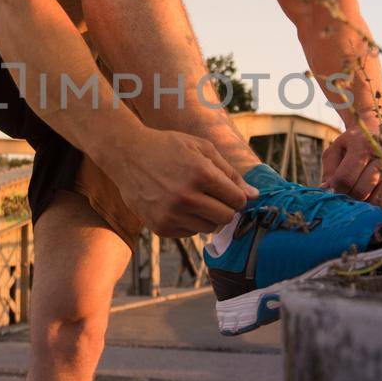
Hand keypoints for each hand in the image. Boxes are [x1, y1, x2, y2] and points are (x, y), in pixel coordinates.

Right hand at [103, 126, 258, 237]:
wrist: (127, 155)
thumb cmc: (168, 147)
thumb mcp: (202, 148)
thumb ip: (230, 172)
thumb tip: (254, 196)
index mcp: (200, 173)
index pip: (237, 199)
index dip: (237, 195)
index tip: (229, 190)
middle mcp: (186, 197)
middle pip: (227, 217)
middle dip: (226, 207)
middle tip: (214, 196)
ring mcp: (171, 215)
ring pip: (210, 228)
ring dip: (208, 215)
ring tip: (193, 197)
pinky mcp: (161, 227)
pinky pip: (190, 233)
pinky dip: (190, 221)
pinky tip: (178, 204)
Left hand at [322, 125, 381, 207]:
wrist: (381, 132)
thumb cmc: (354, 144)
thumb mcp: (336, 149)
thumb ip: (329, 171)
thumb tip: (328, 193)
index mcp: (364, 146)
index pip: (345, 179)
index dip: (334, 188)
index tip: (332, 188)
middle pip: (361, 193)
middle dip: (348, 196)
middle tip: (345, 191)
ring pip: (375, 201)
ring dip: (363, 202)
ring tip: (358, 190)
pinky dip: (376, 202)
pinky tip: (372, 191)